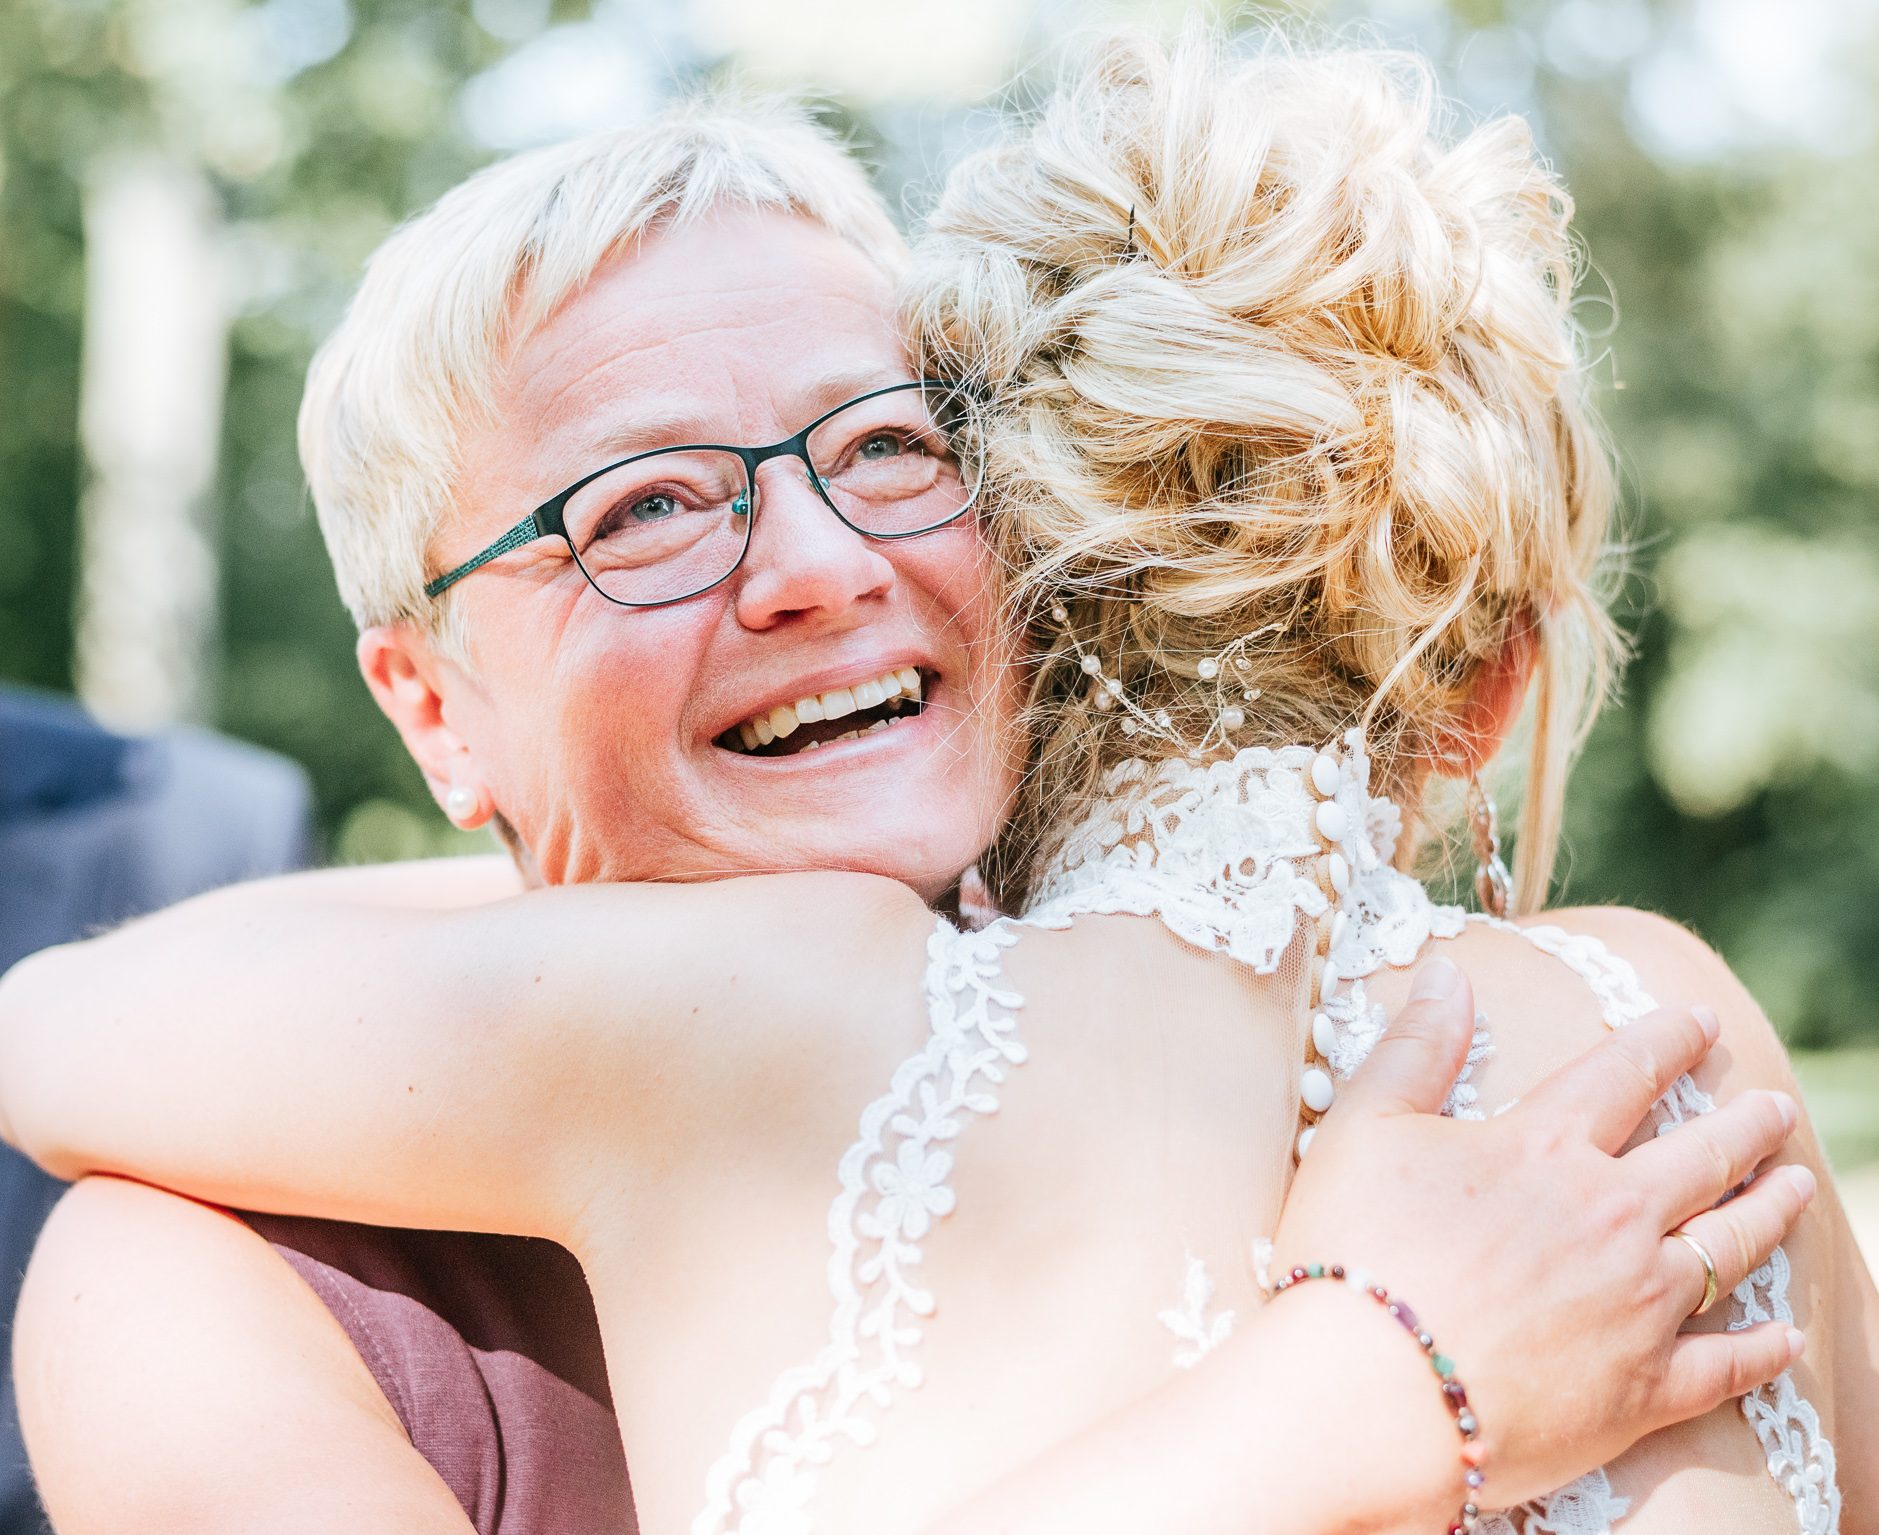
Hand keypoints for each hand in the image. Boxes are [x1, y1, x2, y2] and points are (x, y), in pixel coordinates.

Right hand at [1271, 958, 1811, 1509]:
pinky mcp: (1644, 1390)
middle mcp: (1612, 1215)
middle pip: (1701, 1157)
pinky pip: (1725, 1367)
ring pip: (1730, 1247)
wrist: (1372, 1395)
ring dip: (1770, 1211)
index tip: (1703, 1021)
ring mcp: (1638, 1305)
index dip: (1667, 1040)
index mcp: (1544, 1147)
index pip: (1624, 1073)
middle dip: (1744, 1125)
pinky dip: (1761, 1350)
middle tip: (1775, 1107)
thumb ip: (1415, 1048)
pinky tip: (1785, 1338)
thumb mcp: (1365, 1129)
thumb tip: (1447, 972)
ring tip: (1798, 1187)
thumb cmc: (1353, 1254)